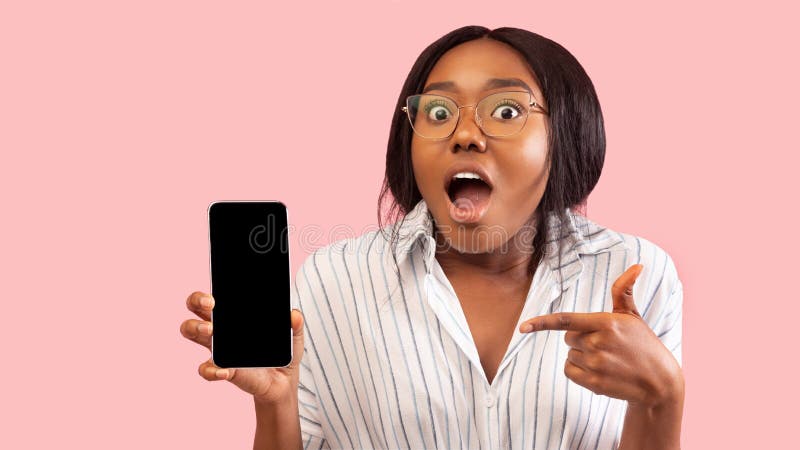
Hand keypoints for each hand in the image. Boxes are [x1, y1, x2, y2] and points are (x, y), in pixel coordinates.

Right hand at [180, 291, 305, 404]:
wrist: (283, 382)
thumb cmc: (282, 354)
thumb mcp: (293, 336)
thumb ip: (296, 324)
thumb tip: (294, 314)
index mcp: (234, 317)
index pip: (213, 297)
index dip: (207, 292)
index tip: (216, 295)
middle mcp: (221, 330)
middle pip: (195, 308)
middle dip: (196, 301)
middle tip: (211, 305)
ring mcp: (218, 349)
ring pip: (191, 332)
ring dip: (196, 328)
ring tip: (211, 331)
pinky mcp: (223, 370)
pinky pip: (206, 369)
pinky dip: (211, 370)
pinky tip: (225, 371)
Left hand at [519, 264, 682, 407]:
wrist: (659, 381)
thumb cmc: (643, 343)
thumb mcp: (633, 316)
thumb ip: (624, 291)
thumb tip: (637, 265)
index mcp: (607, 323)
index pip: (566, 321)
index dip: (542, 322)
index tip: (523, 327)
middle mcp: (599, 343)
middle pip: (568, 338)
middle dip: (580, 339)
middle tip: (604, 345)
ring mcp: (596, 364)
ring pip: (570, 355)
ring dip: (582, 356)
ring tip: (606, 360)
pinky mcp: (594, 383)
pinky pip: (570, 371)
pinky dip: (578, 371)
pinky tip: (599, 372)